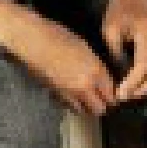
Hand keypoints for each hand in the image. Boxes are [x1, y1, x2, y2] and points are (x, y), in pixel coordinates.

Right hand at [3, 9, 117, 117]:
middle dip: (103, 103)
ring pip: (85, 111)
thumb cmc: (58, 36)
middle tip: (102, 96)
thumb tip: (103, 77)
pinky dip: (75, 104)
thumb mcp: (85, 47)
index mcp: (95, 71)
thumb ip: (97, 66)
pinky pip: (71, 107)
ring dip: (89, 106)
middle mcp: (84, 86)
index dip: (113, 93)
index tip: (112, 90)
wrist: (33, 41)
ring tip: (88, 96)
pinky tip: (73, 94)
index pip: (111, 93)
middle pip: (101, 108)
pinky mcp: (56, 96)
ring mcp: (69, 93)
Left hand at [101, 0, 146, 101]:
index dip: (132, 82)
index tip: (119, 93)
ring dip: (146, 88)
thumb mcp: (110, 29)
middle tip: (123, 98)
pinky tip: (135, 84)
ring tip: (128, 94)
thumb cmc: (119, 9)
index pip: (143, 65)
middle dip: (141, 90)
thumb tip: (118, 76)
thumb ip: (115, 52)